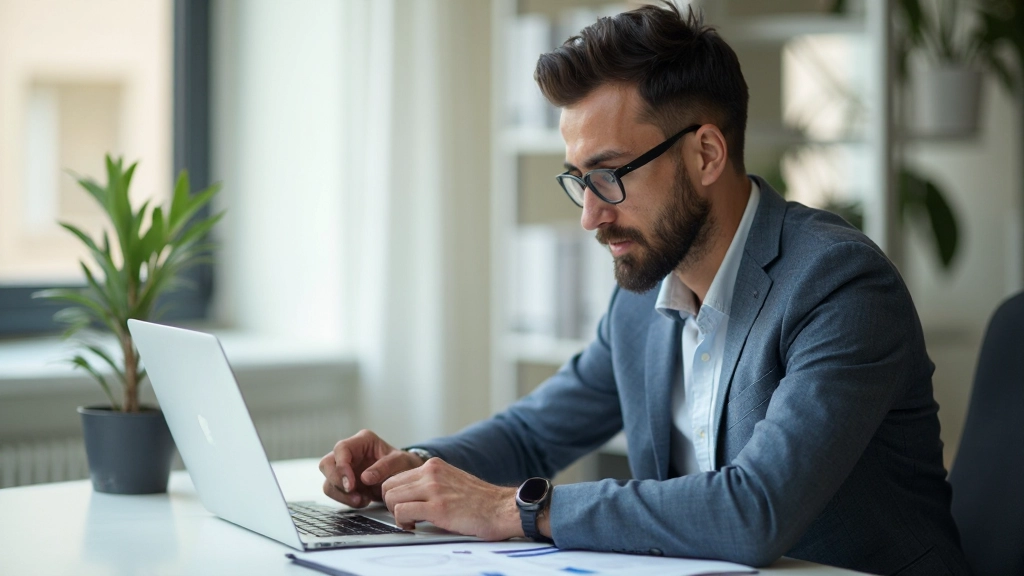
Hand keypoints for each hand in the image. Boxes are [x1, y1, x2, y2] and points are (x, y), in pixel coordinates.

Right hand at [318, 429, 426, 507]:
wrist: (405, 478)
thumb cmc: (404, 465)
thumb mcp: (401, 462)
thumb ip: (385, 467)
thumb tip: (365, 478)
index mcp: (362, 441)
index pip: (341, 449)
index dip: (341, 466)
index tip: (351, 484)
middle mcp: (349, 453)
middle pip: (327, 464)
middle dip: (336, 481)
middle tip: (353, 492)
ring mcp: (345, 468)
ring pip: (328, 481)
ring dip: (341, 494)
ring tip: (361, 500)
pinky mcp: (344, 483)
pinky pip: (335, 492)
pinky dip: (345, 500)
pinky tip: (362, 501)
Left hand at [380, 457, 522, 540]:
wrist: (501, 508)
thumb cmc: (480, 501)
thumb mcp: (452, 480)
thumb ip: (432, 482)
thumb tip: (410, 493)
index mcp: (434, 465)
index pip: (396, 476)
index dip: (394, 495)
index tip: (402, 505)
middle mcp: (431, 473)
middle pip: (388, 486)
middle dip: (391, 504)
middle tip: (404, 516)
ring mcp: (433, 489)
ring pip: (391, 498)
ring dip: (396, 514)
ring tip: (410, 522)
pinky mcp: (437, 508)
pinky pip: (402, 512)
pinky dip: (403, 523)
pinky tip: (414, 527)